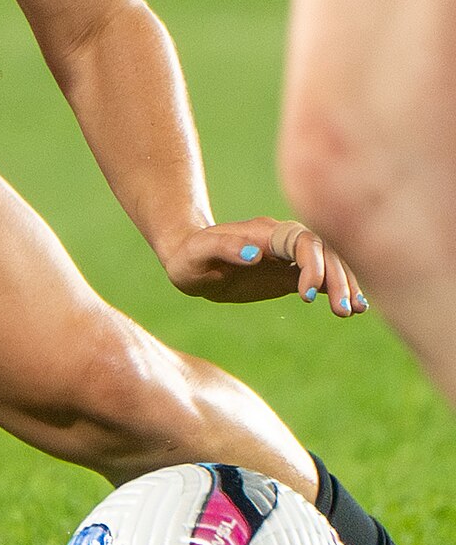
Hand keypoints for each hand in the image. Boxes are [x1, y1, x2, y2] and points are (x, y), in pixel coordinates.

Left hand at [159, 217, 365, 315]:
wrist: (189, 259)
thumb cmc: (190, 256)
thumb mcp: (199, 253)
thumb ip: (224, 247)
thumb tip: (255, 252)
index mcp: (265, 232)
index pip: (301, 242)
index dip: (312, 264)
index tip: (308, 295)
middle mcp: (282, 241)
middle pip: (323, 251)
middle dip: (337, 278)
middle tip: (344, 311)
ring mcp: (288, 257)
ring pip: (328, 264)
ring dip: (344, 284)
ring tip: (355, 311)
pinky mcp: (289, 274)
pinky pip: (321, 279)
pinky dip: (339, 290)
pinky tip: (356, 307)